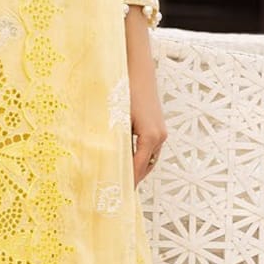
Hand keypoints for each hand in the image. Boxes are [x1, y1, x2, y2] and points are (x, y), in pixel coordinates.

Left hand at [124, 3, 166, 186]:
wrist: (138, 67)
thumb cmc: (124, 89)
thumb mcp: (115, 115)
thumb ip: (112, 138)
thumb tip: (102, 159)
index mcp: (149, 136)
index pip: (136, 168)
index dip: (126, 183)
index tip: (115, 196)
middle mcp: (159, 136)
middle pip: (144, 167)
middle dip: (131, 180)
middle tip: (115, 195)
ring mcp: (161, 131)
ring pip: (148, 159)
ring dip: (135, 170)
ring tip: (119, 183)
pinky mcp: (158, 126)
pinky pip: (149, 150)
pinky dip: (139, 159)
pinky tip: (126, 163)